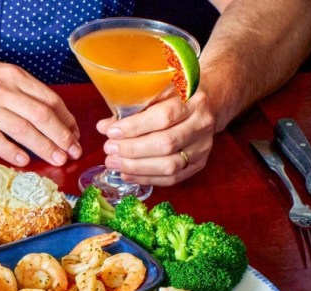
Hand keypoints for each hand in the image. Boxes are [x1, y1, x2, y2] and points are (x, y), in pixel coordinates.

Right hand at [0, 51, 82, 166]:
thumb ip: (20, 90)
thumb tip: (47, 113)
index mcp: (14, 77)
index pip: (50, 99)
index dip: (66, 120)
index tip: (75, 134)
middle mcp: (3, 91)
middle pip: (41, 115)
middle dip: (62, 136)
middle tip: (73, 152)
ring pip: (23, 129)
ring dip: (44, 146)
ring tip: (58, 159)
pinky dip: (12, 151)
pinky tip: (25, 161)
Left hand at [96, 90, 216, 185]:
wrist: (207, 104)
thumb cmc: (174, 96)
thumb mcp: (156, 92)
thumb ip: (131, 108)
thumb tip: (103, 127)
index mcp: (192, 99)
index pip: (163, 116)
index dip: (135, 127)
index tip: (112, 132)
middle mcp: (201, 123)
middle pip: (166, 143)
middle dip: (132, 150)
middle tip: (108, 149)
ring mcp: (203, 146)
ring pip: (170, 165)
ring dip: (137, 167)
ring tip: (113, 163)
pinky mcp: (199, 164)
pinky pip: (172, 178)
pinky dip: (146, 179)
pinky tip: (126, 174)